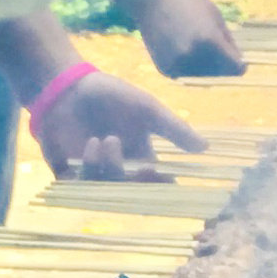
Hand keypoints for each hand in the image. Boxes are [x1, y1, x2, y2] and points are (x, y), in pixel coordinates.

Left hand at [34, 68, 206, 182]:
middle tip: (141, 166)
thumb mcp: (148, 108)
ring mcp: (95, 175)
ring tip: (107, 139)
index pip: (156, 183)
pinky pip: (80, 187)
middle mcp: (119, 172)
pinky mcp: (70, 175)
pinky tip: (91, 144)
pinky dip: (88, 170)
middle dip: (136, 181)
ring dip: (111, 168)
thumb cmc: (111, 95)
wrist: (69, 87)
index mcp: (140, 159)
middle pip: (132, 191)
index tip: (168, 181)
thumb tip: (206, 148)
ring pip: (107, 188)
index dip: (162, 187)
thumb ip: (174, 128)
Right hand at [109, 0, 246, 79]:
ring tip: (193, 41)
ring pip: (203, 76)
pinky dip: (188, 65)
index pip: (236, 68)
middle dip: (219, 63)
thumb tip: (238, 66)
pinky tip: (180, 46)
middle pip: (219, 74)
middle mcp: (193, 57)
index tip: (237, 58)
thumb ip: (228, 42)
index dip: (239, 64)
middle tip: (208, 41)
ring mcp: (177, 65)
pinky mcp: (166, 70)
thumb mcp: (215, 16)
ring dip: (204, 65)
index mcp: (209, 41)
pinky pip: (186, 74)